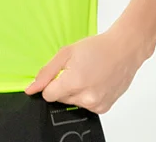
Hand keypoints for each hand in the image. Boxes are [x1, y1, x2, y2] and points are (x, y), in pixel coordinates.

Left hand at [23, 27, 146, 113]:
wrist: (123, 50)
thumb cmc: (97, 48)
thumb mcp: (66, 53)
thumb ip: (46, 72)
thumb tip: (31, 89)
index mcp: (74, 82)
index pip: (48, 95)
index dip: (50, 83)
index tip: (59, 74)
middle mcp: (86, 98)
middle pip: (61, 99)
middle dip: (63, 85)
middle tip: (76, 69)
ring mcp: (96, 105)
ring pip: (73, 102)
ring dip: (75, 91)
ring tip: (88, 74)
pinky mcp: (104, 108)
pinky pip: (86, 106)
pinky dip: (87, 96)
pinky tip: (95, 81)